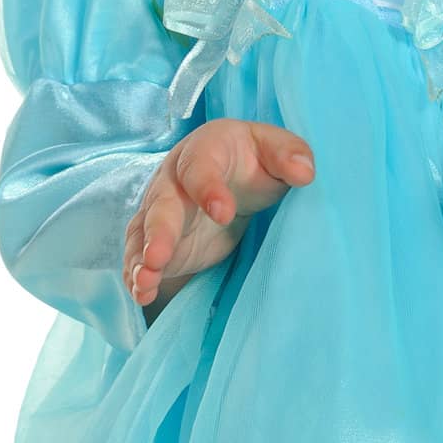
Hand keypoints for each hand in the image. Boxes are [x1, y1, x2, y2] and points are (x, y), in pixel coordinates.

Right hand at [122, 118, 315, 308]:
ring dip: (141, 258)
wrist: (232, 175)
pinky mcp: (161, 242)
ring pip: (144, 233)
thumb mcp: (274, 148)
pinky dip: (138, 275)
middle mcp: (174, 179)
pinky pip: (140, 256)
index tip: (223, 213)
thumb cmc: (254, 159)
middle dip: (159, 231)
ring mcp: (162, 212)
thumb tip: (304, 172)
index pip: (201, 168)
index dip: (208, 189)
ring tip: (144, 283)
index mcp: (205, 149)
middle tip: (159, 257)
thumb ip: (289, 154)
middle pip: (162, 204)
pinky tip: (142, 294)